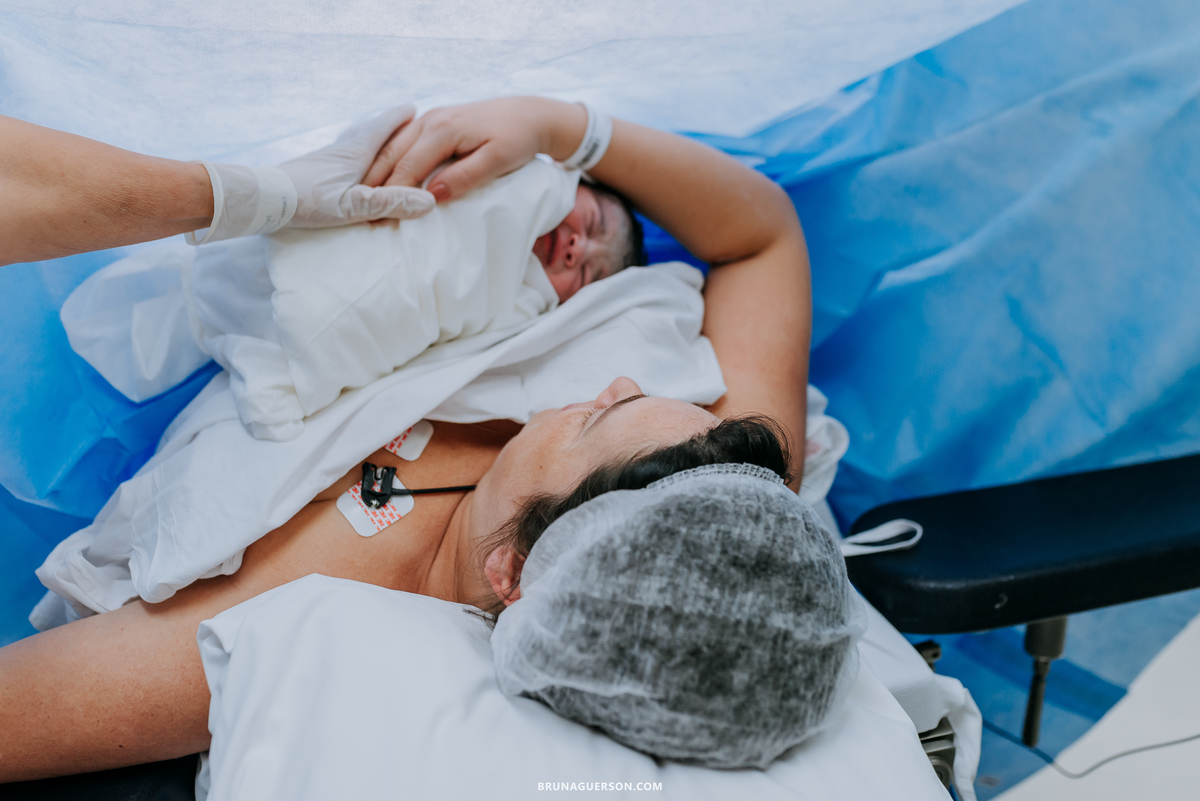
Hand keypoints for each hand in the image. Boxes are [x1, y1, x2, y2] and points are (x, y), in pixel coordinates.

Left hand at [280, 105, 435, 226]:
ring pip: (351, 143)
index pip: (380, 129)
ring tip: (375, 139)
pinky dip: (351, 155)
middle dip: (385, 125)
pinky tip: (345, 166)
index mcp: (354, 154)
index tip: (412, 108)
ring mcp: (323, 160)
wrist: (263, 198)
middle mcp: (339, 151)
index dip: (397, 119)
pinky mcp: (310, 171)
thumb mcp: (354, 206)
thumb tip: (429, 201)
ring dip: (367, 139)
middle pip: (366, 131)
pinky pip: (340, 157)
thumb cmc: (308, 201)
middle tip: (400, 119)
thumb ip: (390, 202)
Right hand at [361, 97, 585, 202]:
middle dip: (373, 185)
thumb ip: (465, 177)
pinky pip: (401, 142)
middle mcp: (430, 119)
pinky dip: (387, 160)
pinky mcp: (433, 122)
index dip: (391, 194)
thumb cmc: (518, 139)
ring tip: (362, 200)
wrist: (530, 114)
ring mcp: (429, 118)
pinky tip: (378, 178)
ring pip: (391, 147)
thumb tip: (432, 197)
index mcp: (443, 129)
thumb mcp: (498, 161)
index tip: (377, 219)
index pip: (408, 166)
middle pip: (391, 155)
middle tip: (359, 215)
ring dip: (376, 172)